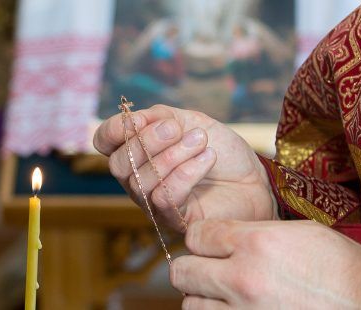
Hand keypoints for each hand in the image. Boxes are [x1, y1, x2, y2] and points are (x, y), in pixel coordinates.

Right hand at [94, 104, 276, 229]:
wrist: (255, 179)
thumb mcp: (190, 121)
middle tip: (176, 129)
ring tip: (200, 141)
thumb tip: (133, 118)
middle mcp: (139, 179)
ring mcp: (153, 202)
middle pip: (119, 164)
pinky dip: (186, 172)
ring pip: (141, 181)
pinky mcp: (173, 220)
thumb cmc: (222, 151)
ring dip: (172, 156)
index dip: (114, 130)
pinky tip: (207, 158)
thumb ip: (159, 117)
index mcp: (138, 152)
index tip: (141, 118)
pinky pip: (164, 196)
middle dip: (146, 141)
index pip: (105, 143)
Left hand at [170, 220, 360, 308]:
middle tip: (210, 269)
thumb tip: (222, 239)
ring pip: (191, 304)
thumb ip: (252, 233)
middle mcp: (243, 278)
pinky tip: (237, 309)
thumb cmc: (342, 268)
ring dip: (204, 298)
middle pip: (182, 271)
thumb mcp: (299, 233)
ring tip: (227, 295)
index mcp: (256, 242)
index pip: (195, 235)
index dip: (202, 238)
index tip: (210, 243)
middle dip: (194, 268)